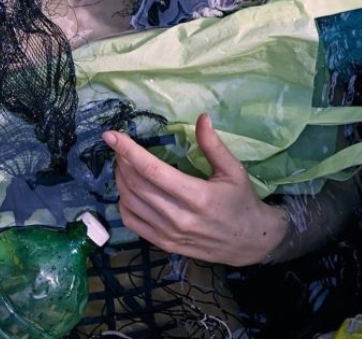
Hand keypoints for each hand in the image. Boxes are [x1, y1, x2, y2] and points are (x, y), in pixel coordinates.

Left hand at [102, 113, 289, 266]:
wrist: (250, 242)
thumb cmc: (241, 201)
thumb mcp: (233, 170)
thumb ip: (213, 145)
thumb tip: (202, 117)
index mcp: (196, 196)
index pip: (151, 170)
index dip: (128, 150)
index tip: (111, 135)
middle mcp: (178, 217)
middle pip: (136, 184)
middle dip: (121, 161)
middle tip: (120, 146)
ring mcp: (168, 234)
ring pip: (130, 202)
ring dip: (120, 179)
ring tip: (122, 163)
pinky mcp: (164, 244)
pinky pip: (132, 223)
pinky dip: (122, 203)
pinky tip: (127, 189)